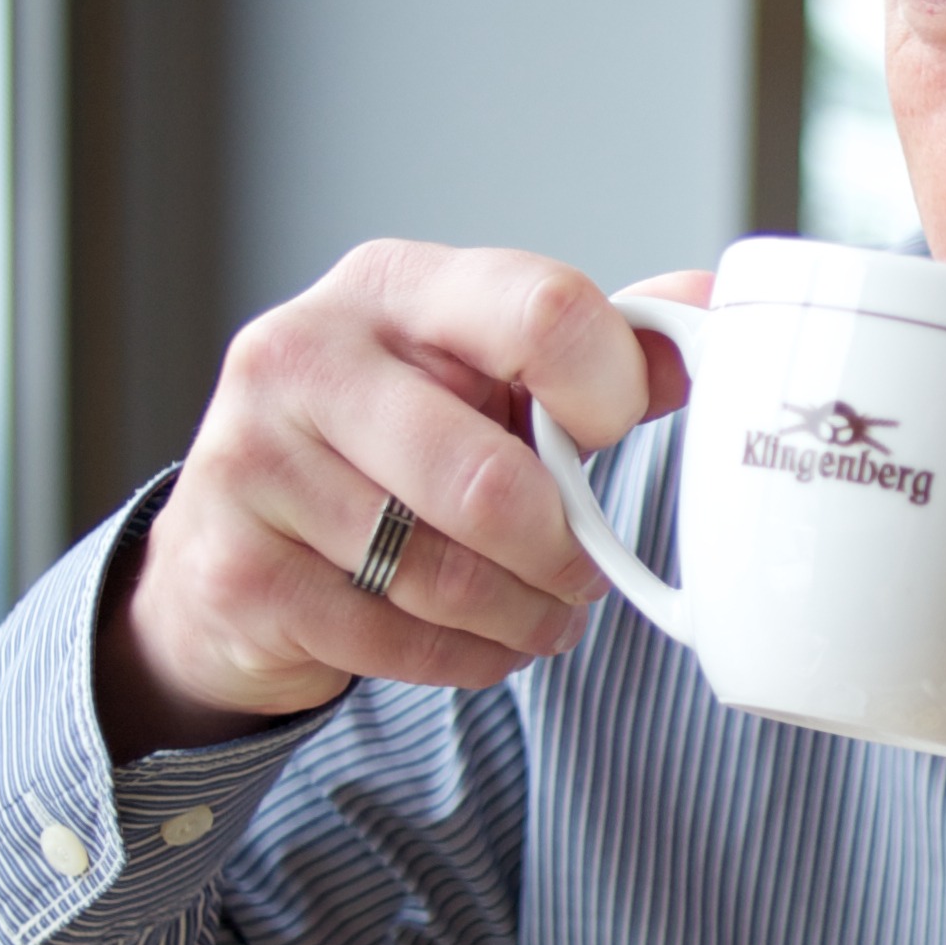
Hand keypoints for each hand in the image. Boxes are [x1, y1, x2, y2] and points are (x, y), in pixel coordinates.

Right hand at [99, 243, 706, 759]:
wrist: (230, 544)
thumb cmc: (391, 444)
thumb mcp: (488, 373)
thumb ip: (599, 343)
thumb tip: (715, 301)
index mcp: (391, 286)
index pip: (543, 310)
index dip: (609, 391)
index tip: (610, 431)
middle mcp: (304, 355)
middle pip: (492, 479)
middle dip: (563, 550)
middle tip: (583, 571)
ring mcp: (254, 462)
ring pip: (445, 574)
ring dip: (523, 616)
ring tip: (540, 614)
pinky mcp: (236, 569)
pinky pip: (394, 640)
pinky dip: (465, 658)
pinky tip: (478, 642)